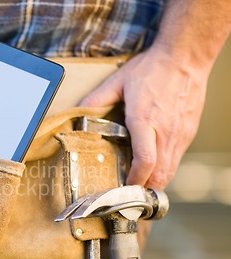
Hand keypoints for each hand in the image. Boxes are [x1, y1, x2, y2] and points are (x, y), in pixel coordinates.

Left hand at [80, 47, 209, 189]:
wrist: (186, 57)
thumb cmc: (152, 68)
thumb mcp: (118, 81)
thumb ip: (96, 99)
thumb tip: (78, 111)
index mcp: (145, 120)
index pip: (145, 161)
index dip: (135, 179)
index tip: (124, 186)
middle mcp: (166, 131)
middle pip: (160, 174)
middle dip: (144, 189)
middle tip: (129, 194)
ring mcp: (181, 133)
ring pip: (171, 170)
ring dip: (155, 181)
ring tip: (139, 184)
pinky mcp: (189, 132)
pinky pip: (177, 158)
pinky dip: (165, 168)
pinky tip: (153, 165)